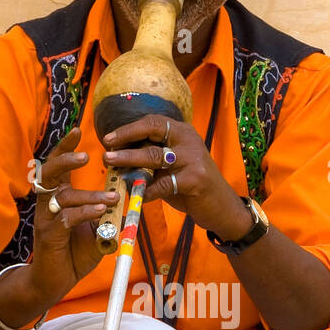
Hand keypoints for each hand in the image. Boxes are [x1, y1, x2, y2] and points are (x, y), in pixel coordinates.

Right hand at [24, 127, 119, 305]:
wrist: (54, 282)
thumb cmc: (73, 254)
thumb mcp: (96, 230)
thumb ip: (107, 214)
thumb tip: (129, 200)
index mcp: (57, 197)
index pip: (57, 165)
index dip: (65, 147)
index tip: (78, 130)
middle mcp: (47, 204)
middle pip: (49, 171)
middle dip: (65, 158)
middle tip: (86, 154)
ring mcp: (45, 219)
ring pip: (62, 196)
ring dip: (89, 193)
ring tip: (112, 196)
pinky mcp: (48, 236)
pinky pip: (65, 218)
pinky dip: (84, 213)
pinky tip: (100, 212)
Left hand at [103, 115, 251, 238]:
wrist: (223, 208)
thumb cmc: (192, 187)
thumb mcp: (172, 167)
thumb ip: (151, 160)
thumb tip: (118, 158)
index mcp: (182, 132)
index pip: (152, 122)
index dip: (128, 129)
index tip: (108, 139)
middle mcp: (188, 140)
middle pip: (152, 132)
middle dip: (125, 141)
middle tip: (106, 153)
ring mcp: (193, 159)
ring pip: (154, 156)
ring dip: (130, 160)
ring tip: (113, 167)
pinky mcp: (195, 180)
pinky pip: (162, 184)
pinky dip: (146, 191)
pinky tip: (136, 196)